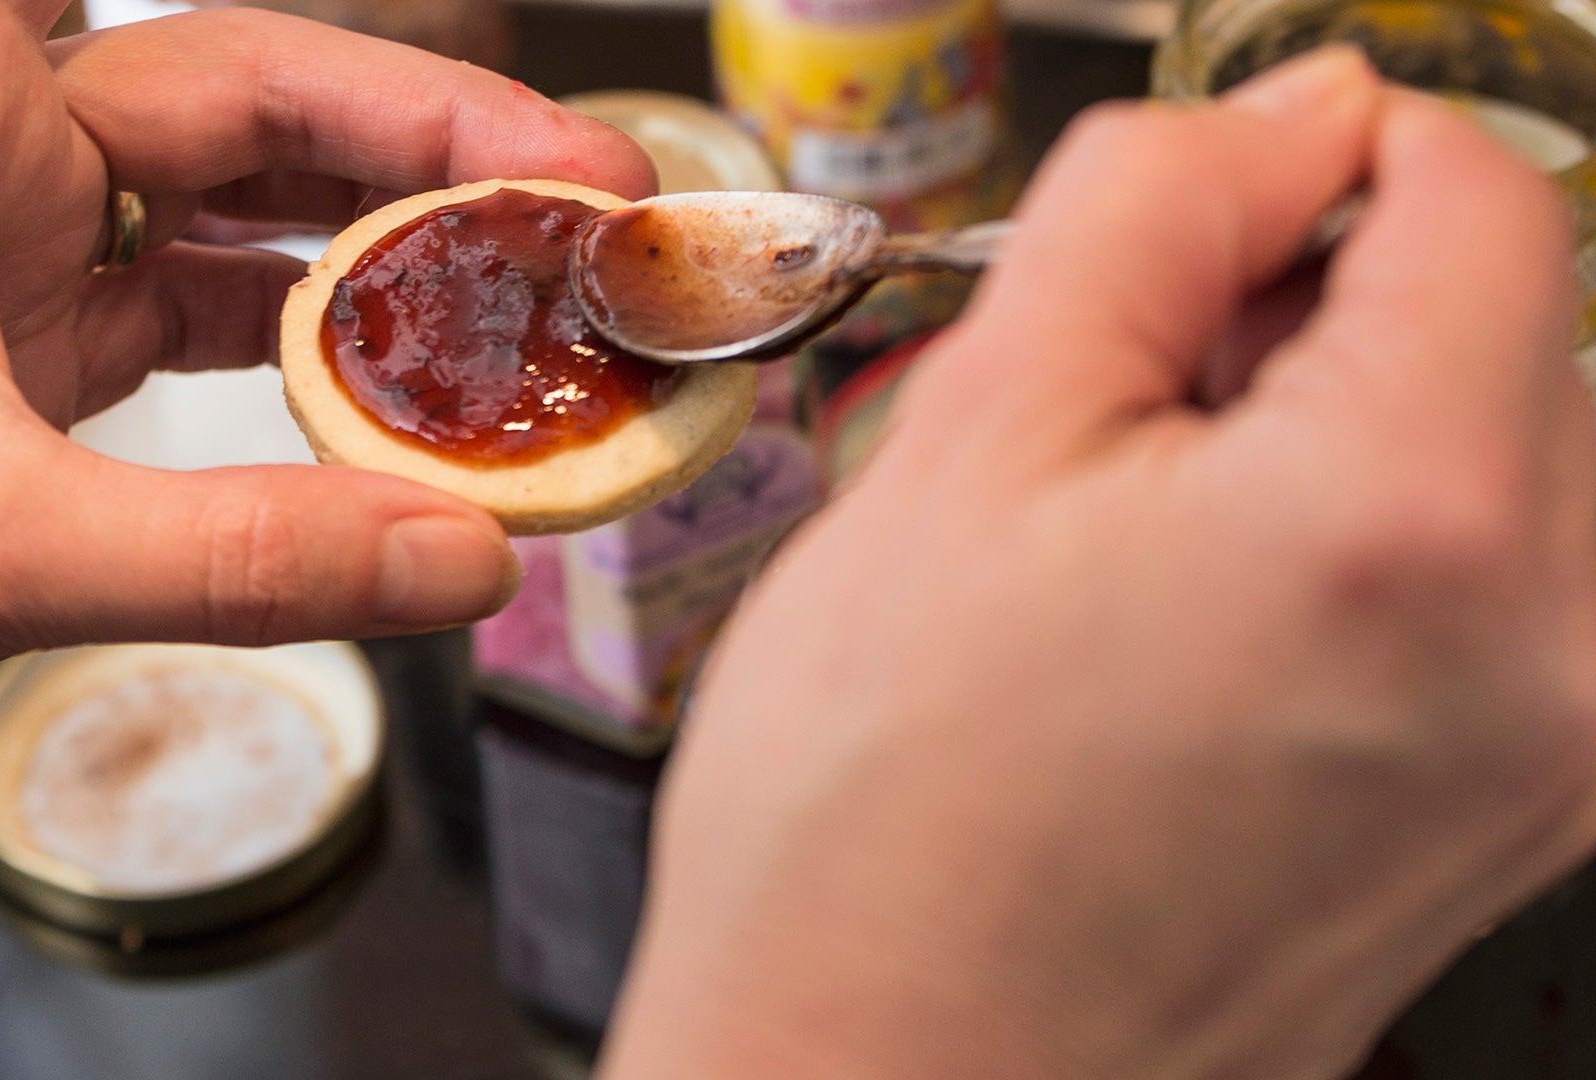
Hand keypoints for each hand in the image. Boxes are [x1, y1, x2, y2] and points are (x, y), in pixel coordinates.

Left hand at [0, 0, 653, 829]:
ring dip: (379, 255)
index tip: (515, 91)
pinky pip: (207, 327)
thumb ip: (240, 555)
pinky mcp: (25, 364)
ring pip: (240, 212)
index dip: (359, 29)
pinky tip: (399, 392)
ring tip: (521, 293)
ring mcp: (9, 258)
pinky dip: (310, 358)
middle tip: (585, 207)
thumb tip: (465, 558)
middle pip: (253, 96)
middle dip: (426, 149)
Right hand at [604, 49, 1595, 1078]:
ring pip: (1501, 454)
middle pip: (1513, 323)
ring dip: (1338, 433)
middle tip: (1121, 419)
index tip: (1198, 220)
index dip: (1319, 161)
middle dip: (1321, 315)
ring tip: (1140, 549)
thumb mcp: (968, 447)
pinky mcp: (1521, 821)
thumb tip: (1293, 110)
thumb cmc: (878, 826)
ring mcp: (1559, 760)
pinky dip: (1364, 547)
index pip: (1487, 191)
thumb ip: (1151, 213)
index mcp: (1415, 520)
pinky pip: (1493, 590)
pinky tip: (1196, 632)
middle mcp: (1556, 652)